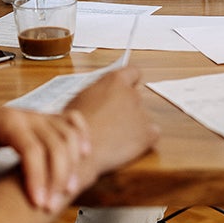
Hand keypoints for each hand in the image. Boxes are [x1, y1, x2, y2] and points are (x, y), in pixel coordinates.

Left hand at [0, 89, 90, 210]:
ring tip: (69, 189)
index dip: (37, 177)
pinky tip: (84, 154)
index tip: (37, 202)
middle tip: (51, 205)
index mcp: (6, 123)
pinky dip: (82, 135)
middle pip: (55, 143)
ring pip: (68, 134)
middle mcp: (27, 115)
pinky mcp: (44, 117)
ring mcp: (38, 114)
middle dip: (58, 176)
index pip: (31, 150)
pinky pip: (71, 120)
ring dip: (73, 162)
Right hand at [65, 66, 158, 181]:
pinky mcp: (148, 134)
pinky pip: (151, 134)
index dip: (131, 80)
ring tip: (113, 137)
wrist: (80, 150)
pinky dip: (142, 140)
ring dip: (132, 124)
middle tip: (111, 121)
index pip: (133, 72)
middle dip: (126, 108)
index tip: (128, 87)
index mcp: (114, 81)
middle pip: (135, 97)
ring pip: (142, 117)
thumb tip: (99, 98)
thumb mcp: (79, 99)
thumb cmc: (72, 127)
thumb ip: (96, 94)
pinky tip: (125, 146)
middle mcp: (132, 94)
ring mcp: (142, 113)